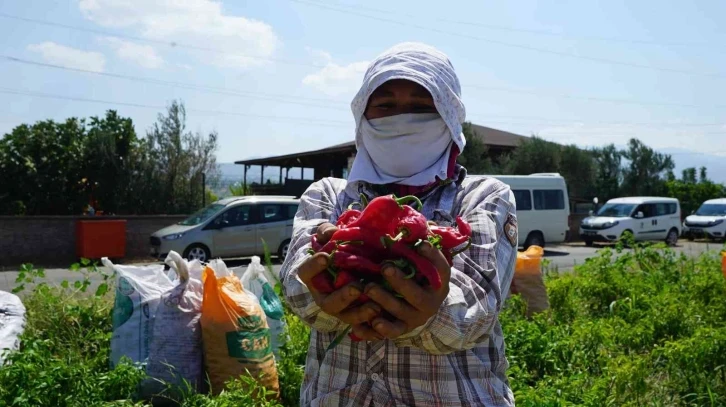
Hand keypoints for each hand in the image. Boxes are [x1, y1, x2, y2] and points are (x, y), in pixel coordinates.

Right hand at [298, 223, 382, 339]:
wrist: (353, 262)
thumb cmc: (338, 248)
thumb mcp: (330, 236)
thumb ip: (327, 232)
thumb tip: (330, 233)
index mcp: (315, 277)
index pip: (307, 273)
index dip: (313, 266)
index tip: (325, 257)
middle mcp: (325, 296)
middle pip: (328, 303)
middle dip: (343, 297)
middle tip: (357, 287)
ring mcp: (341, 309)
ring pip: (347, 317)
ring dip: (361, 313)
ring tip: (376, 306)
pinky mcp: (357, 316)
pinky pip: (363, 326)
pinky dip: (372, 326)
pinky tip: (383, 320)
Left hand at [361, 241, 450, 339]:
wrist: (423, 307)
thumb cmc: (419, 277)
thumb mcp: (424, 263)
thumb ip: (420, 248)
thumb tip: (414, 225)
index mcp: (439, 283)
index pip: (441, 268)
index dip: (433, 257)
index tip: (421, 245)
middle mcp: (431, 302)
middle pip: (417, 294)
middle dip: (400, 282)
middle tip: (385, 268)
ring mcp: (417, 317)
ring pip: (401, 311)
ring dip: (384, 300)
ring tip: (368, 287)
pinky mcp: (403, 329)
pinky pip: (393, 331)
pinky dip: (383, 328)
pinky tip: (372, 320)